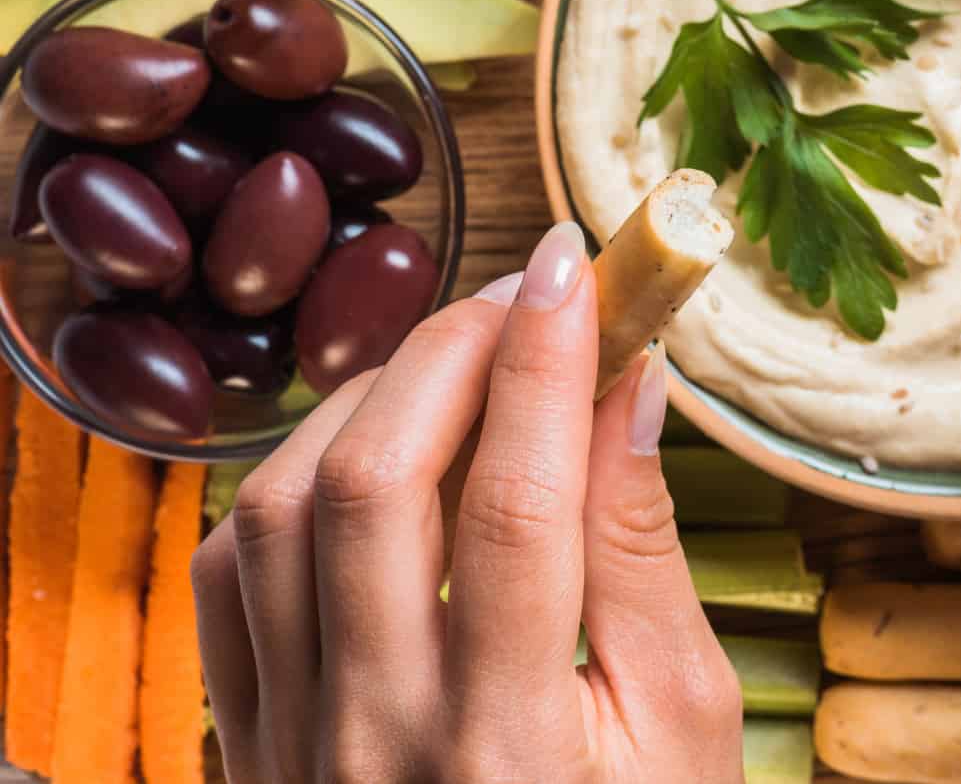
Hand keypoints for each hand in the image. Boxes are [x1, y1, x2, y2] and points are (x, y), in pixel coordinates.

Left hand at [192, 222, 742, 782]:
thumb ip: (645, 555)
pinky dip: (290, 480)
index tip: (582, 268)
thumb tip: (630, 388)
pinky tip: (370, 453)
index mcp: (514, 742)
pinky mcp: (250, 740)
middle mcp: (376, 736)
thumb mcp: (685, 725)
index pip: (515, 499)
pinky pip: (230, 575)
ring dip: (370, 398)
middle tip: (525, 296)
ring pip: (279, 509)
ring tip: (458, 363)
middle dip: (453, 349)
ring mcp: (293, 740)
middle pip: (374, 481)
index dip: (547, 359)